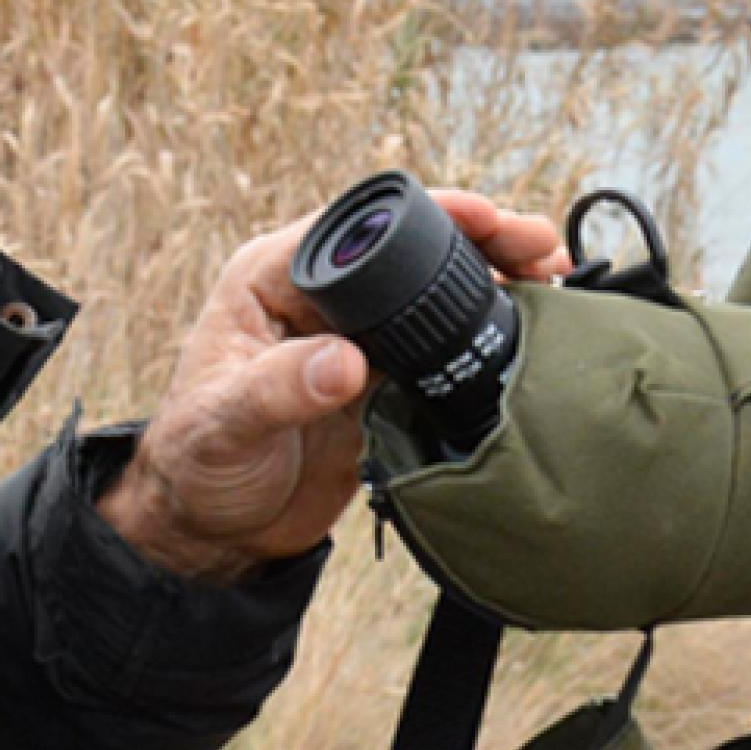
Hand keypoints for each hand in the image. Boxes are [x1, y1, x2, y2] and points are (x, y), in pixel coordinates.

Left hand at [102, 191, 569, 581]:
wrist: (213, 532)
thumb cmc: (196, 464)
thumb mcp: (226, 423)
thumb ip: (280, 389)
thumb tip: (345, 362)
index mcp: (275, 278)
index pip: (361, 229)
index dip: (430, 216)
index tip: (487, 218)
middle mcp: (320, 299)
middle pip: (412, 252)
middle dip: (482, 241)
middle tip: (540, 248)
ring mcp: (357, 340)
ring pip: (437, 297)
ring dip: (494, 285)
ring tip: (554, 284)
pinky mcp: (383, 384)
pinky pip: (443, 351)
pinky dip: (487, 340)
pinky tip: (531, 339)